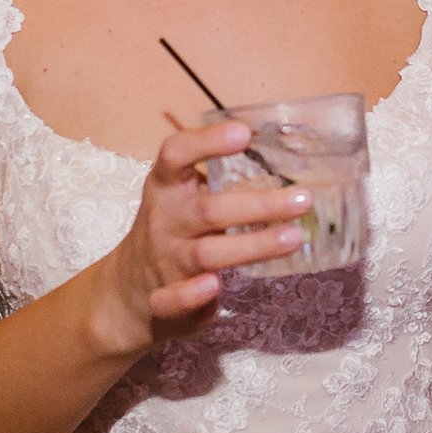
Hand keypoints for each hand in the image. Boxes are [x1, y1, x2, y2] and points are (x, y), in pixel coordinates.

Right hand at [92, 119, 313, 354]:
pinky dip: (191, 295)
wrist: (128, 288)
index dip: (207, 141)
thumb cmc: (173, 229)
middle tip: (304, 199)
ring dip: (252, 246)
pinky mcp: (164, 300)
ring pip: (206, 254)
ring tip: (293, 238)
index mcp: (167, 187)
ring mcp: (165, 260)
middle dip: (259, 205)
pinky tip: (215, 287)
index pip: (176, 154)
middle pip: (209, 209)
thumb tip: (288, 159)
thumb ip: (221, 179)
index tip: (244, 132)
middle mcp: (165, 220)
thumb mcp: (183, 196)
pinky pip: (172, 299)